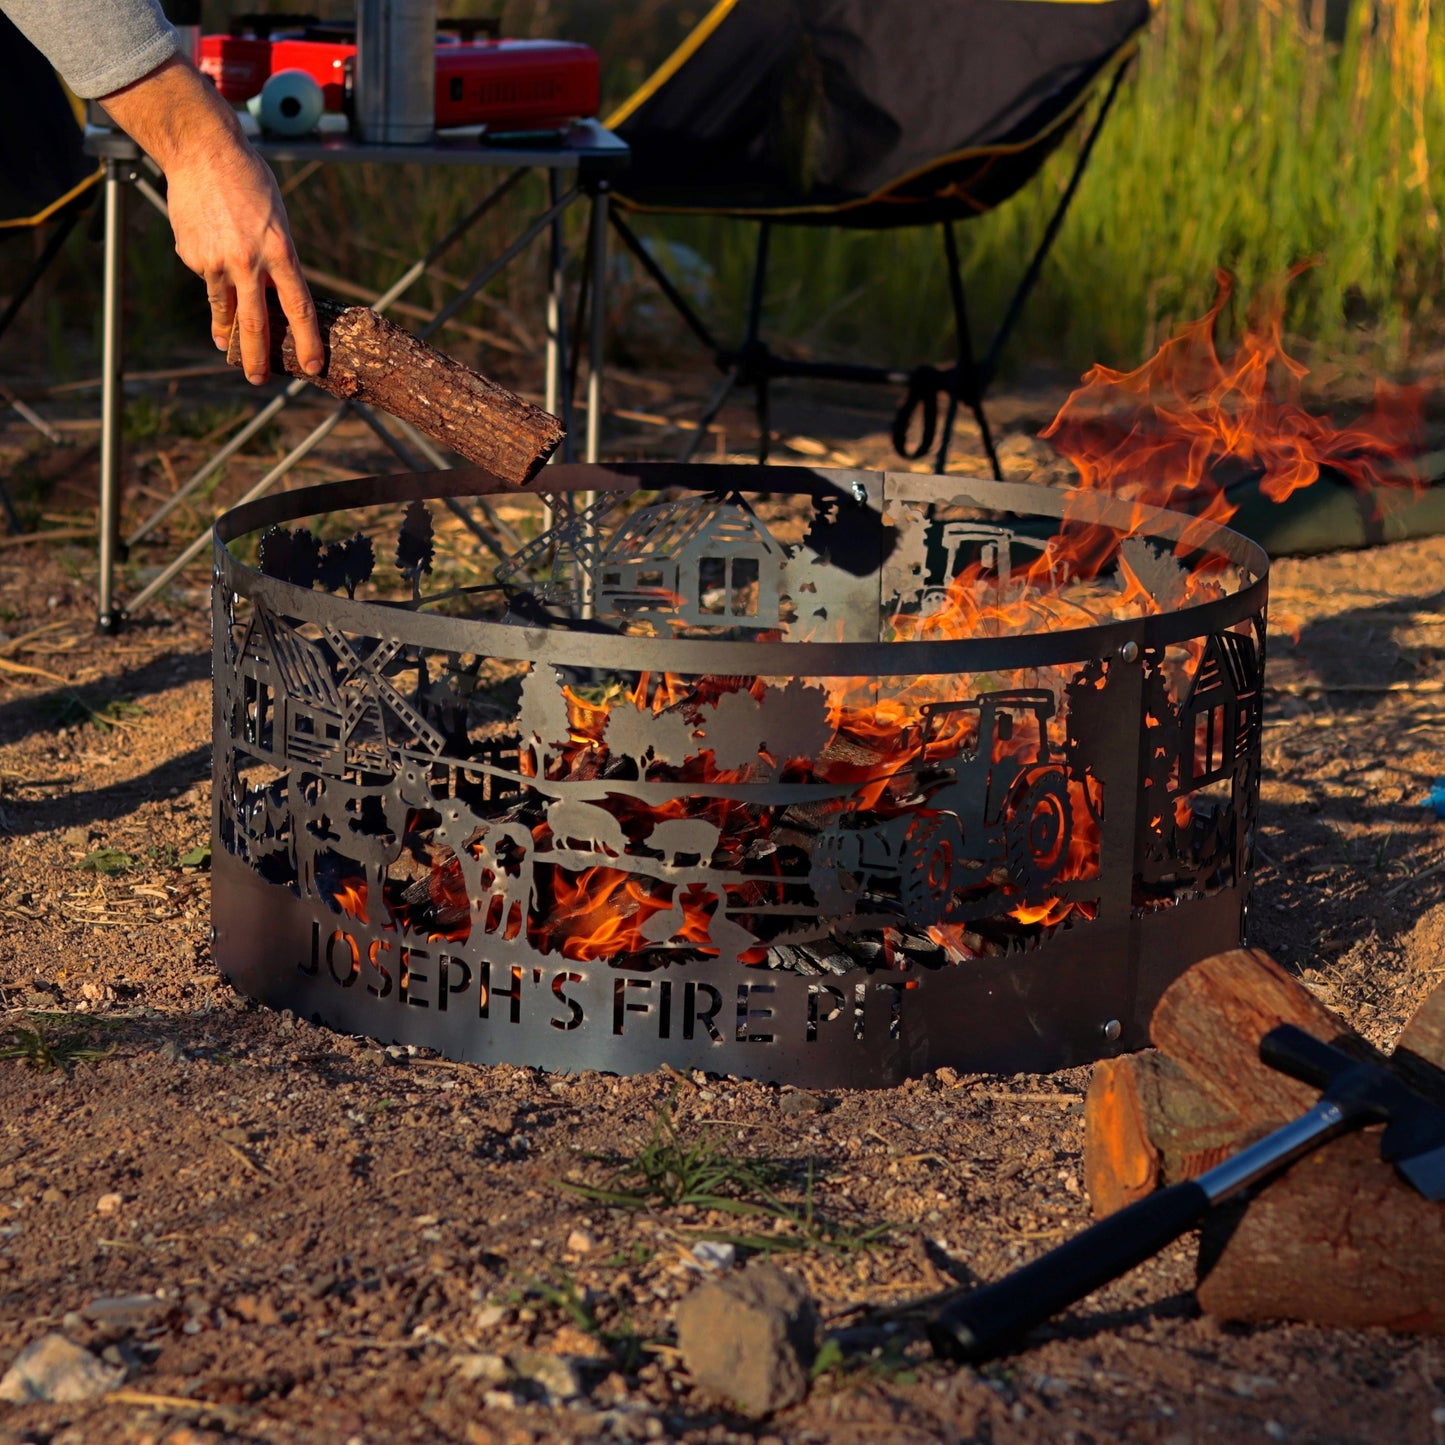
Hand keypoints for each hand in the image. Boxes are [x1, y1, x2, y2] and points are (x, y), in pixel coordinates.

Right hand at [100, 57, 323, 383]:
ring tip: (227, 349)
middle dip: (257, 358)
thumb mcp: (278, 221)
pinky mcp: (193, 256)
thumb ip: (277, 259)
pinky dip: (211, 276)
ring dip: (226, 334)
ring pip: (224, 309)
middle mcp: (249, 262)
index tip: (313, 367)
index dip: (308, 342)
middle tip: (258, 379)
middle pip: (255, 324)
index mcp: (280, 253)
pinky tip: (208, 250)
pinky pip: (207, 277)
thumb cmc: (249, 183)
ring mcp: (217, 261)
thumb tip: (269, 295)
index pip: (299, 309)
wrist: (202, 151)